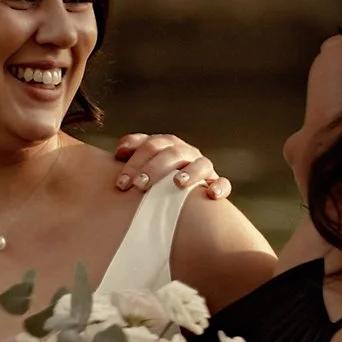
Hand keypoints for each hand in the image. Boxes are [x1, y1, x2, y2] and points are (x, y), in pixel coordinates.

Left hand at [114, 133, 230, 200]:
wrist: (178, 197)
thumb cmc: (153, 180)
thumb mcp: (142, 165)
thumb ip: (132, 154)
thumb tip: (119, 152)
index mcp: (167, 145)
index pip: (151, 144)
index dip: (135, 161)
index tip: (121, 183)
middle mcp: (186, 153)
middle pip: (172, 153)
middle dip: (154, 168)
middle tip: (139, 185)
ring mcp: (203, 167)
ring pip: (201, 164)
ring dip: (190, 172)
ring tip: (177, 183)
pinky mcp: (215, 183)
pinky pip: (223, 183)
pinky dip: (220, 187)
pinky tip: (211, 195)